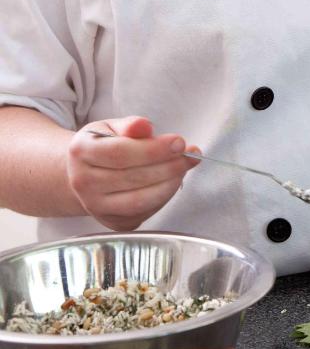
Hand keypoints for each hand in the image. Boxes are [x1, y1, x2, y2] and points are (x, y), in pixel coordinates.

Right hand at [67, 116, 200, 231]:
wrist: (84, 173)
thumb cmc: (103, 145)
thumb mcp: (111, 126)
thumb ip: (130, 125)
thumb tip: (144, 126)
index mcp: (81, 152)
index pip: (121, 153)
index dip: (154, 149)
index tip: (179, 142)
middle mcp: (83, 183)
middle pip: (132, 177)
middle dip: (168, 166)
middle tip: (189, 155)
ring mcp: (95, 207)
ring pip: (139, 200)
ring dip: (169, 184)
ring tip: (183, 167)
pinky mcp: (112, 222)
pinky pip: (143, 213)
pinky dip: (163, 198)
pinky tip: (172, 181)